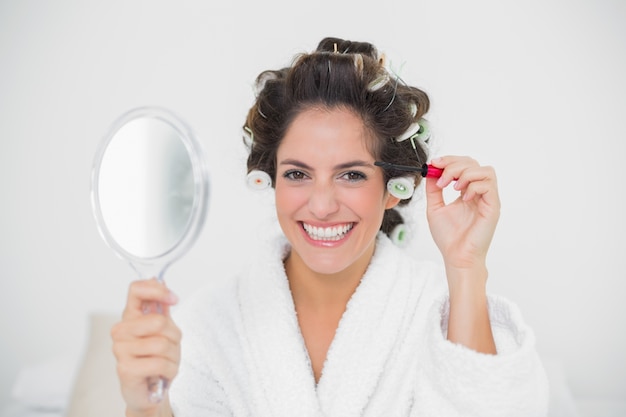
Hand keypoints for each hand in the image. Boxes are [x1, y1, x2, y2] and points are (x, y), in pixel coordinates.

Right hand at [111, 279, 180, 416]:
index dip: (158, 290)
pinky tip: (162, 374)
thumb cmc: (155, 358)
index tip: (173, 299)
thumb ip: (160, 307)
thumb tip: (159, 280)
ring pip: (162, 344)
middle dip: (174, 337)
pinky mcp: (125, 369)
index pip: (136, 290)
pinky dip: (170, 370)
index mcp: (130, 317)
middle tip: (170, 348)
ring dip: (173, 357)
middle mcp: (121, 331)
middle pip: (158, 321)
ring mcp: (120, 350)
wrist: (149, 391)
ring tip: (165, 362)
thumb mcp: (163, 330)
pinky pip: (160, 363)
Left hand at [425, 156, 500, 275]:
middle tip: (442, 178)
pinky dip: (473, 186)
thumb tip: (430, 171)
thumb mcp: (435, 208)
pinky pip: (488, 185)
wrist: (456, 257)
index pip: (463, 165)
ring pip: (485, 170)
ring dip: (465, 174)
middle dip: (454, 165)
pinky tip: (463, 198)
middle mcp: (479, 193)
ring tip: (453, 188)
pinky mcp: (493, 207)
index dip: (449, 160)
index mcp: (467, 192)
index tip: (434, 163)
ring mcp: (488, 199)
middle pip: (474, 163)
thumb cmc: (449, 237)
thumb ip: (433, 190)